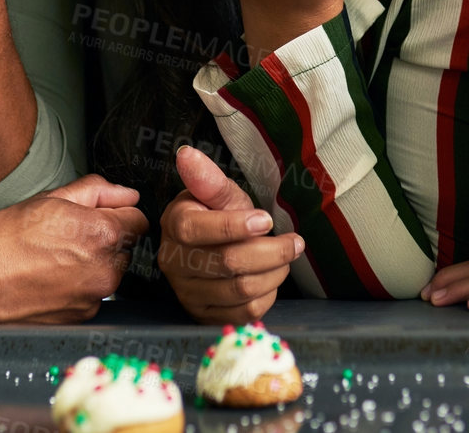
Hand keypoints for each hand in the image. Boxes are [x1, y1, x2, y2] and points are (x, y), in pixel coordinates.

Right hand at [0, 174, 146, 323]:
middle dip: (103, 238)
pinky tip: (45, 280)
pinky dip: (76, 288)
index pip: (138, 218)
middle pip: (124, 247)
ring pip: (107, 272)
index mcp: (102, 234)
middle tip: (63, 235)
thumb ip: (96, 191)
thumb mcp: (48, 199)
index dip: (116, 212)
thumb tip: (126, 193)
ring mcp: (92, 299)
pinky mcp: (79, 320)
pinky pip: (90, 296)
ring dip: (90, 264)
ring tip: (49, 259)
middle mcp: (104, 270)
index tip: (96, 214)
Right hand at [158, 146, 303, 323]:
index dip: (236, 226)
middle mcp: (174, 261)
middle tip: (294, 242)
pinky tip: (270, 279)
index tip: (267, 220)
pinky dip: (267, 294)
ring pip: (241, 290)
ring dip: (274, 273)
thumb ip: (208, 178)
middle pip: (228, 263)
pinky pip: (245, 312)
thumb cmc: (219, 216)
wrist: (214, 249)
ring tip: (284, 258)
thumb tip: (187, 154)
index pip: (197, 230)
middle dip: (271, 252)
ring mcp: (187, 293)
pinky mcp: (204, 316)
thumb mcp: (219, 195)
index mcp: (174, 224)